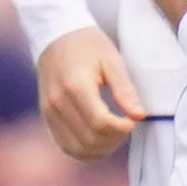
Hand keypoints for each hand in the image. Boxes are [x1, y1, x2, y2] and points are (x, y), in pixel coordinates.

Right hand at [36, 26, 147, 160]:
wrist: (56, 35)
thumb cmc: (88, 45)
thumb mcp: (112, 60)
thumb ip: (125, 89)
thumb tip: (139, 116)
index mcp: (75, 85)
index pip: (100, 122)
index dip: (122, 128)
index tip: (133, 120)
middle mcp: (58, 102)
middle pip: (89, 139)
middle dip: (114, 140)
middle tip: (127, 126)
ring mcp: (49, 111)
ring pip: (76, 149)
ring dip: (100, 149)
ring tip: (115, 134)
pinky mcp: (47, 117)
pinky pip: (66, 145)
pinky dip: (85, 150)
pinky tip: (101, 139)